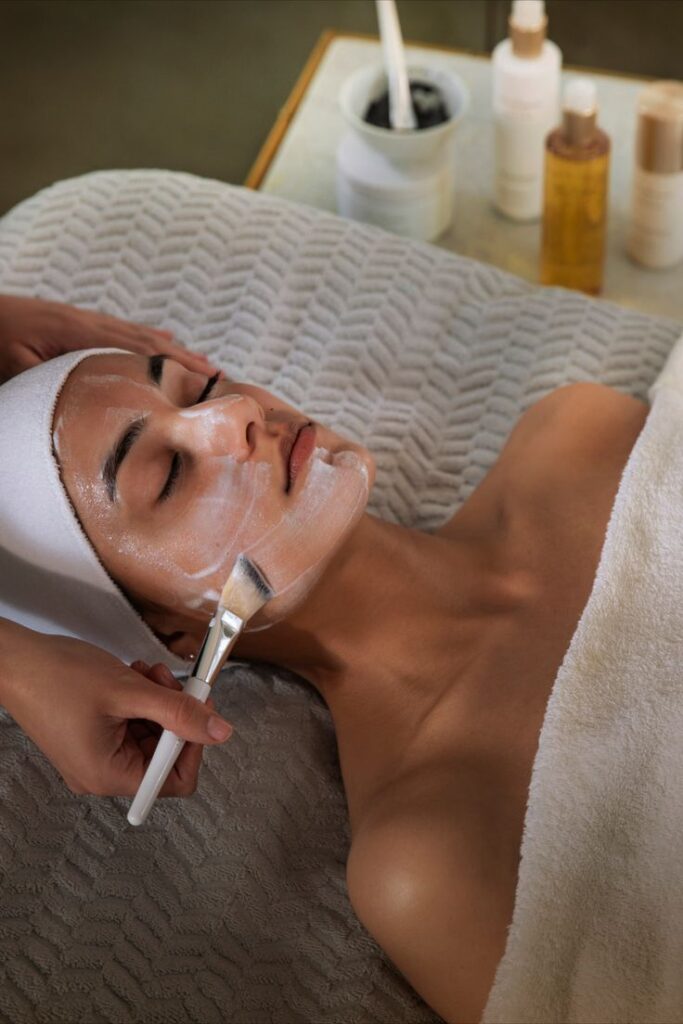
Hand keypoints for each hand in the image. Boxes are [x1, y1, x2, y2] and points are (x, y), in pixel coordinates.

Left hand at [0, 293, 219, 382]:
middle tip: (221, 377)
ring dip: (177, 350)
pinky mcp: (84, 322)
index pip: (139, 351)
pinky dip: (152, 337)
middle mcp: (94, 324)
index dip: (174, 364)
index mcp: (82, 334)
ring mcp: (91, 321)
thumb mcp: (17, 366)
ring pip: (144, 336)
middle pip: (151, 343)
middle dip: (188, 360)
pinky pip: (127, 330)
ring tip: (206, 363)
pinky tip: (168, 338)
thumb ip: (50, 379)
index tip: (204, 379)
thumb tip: (84, 397)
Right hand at [0, 626, 232, 798]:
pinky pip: (131, 728)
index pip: (175, 781)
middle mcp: (101, 776)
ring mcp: (95, 758)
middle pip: (164, 756)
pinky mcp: (91, 739)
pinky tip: (133, 678)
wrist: (14, 661)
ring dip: (158, 703)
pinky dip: (140, 703)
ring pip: (150, 736)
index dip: (194, 744)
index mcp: (109, 776)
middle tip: (167, 680)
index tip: (199, 707)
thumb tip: (221, 732)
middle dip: (174, 715)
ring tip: (146, 673)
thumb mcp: (130, 692)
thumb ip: (179, 713)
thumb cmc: (60, 677)